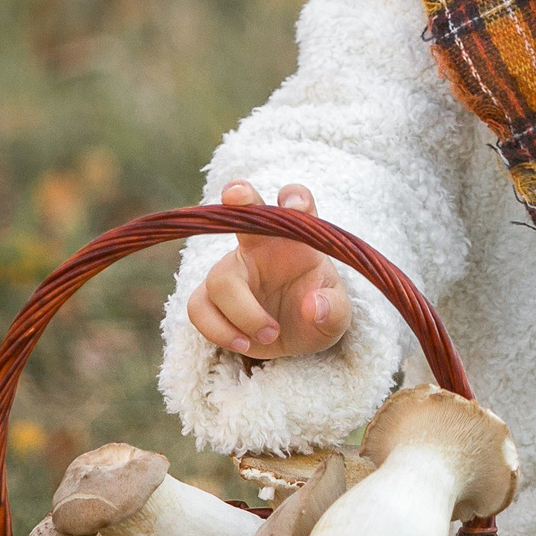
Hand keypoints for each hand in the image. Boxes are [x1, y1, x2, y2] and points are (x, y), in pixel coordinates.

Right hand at [185, 181, 349, 357]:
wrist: (294, 336)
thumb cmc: (317, 313)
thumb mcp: (336, 318)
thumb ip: (331, 310)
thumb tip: (312, 305)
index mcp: (297, 239)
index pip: (297, 205)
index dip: (295, 199)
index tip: (297, 205)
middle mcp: (260, 245)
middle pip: (245, 213)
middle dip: (240, 198)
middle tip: (236, 192)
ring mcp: (232, 269)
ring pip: (220, 281)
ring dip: (244, 313)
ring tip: (270, 334)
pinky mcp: (210, 296)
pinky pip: (198, 307)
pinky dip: (219, 330)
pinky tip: (243, 343)